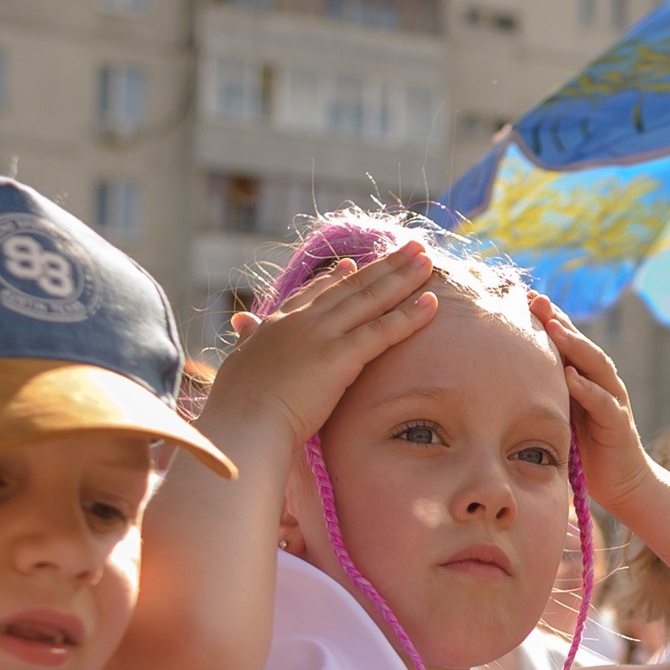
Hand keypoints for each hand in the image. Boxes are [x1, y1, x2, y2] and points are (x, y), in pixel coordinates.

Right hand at [200, 241, 439, 462]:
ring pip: (371, 299)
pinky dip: (409, 314)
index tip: (353, 264)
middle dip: (384, 265)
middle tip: (410, 247)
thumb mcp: (240, 363)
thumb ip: (247, 341)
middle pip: (351, 287)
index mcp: (276, 325)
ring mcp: (321, 335)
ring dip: (403, 277)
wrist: (242, 422)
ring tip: (428, 259)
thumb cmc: (237, 408)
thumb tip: (241, 325)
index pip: (313, 294)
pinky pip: (382, 331)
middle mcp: (301, 321)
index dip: (336, 278)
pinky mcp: (339, 356)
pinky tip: (432, 301)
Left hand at [532, 293, 654, 510]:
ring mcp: (613, 400)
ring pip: (595, 365)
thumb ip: (543, 394)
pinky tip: (571, 377)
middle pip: (580, 343)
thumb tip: (499, 379)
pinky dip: (588, 389)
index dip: (546, 317)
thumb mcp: (560, 414)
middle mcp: (601, 382)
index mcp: (585, 377)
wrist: (622, 483)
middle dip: (557, 319)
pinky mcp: (618, 424)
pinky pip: (603, 403)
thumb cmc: (585, 450)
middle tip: (534, 299)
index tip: (521, 297)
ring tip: (553, 328)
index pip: (566, 340)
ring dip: (575, 345)